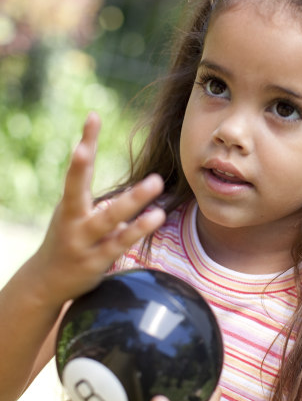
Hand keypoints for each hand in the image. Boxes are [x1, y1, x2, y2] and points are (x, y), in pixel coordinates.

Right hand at [33, 112, 165, 307]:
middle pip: (77, 189)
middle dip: (82, 164)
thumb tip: (100, 157)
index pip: (77, 169)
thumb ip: (89, 189)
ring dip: (132, 200)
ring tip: (155, 182)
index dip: (85, 142)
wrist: (46, 283)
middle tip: (89, 144)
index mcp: (68, 205)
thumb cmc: (68, 238)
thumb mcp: (73, 212)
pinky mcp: (97, 261)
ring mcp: (83, 242)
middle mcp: (72, 220)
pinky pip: (121, 242)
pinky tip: (156, 216)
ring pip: (108, 218)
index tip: (93, 117)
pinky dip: (138, 228)